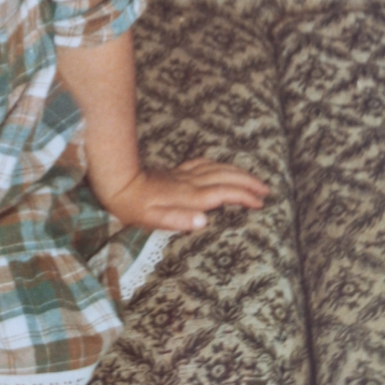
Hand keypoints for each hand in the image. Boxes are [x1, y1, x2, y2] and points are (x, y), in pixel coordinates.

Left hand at [92, 158, 269, 232]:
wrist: (116, 181)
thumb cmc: (132, 206)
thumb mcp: (152, 219)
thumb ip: (179, 220)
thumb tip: (204, 220)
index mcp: (189, 196)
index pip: (224, 194)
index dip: (244, 197)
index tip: (261, 203)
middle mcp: (190, 182)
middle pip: (226, 178)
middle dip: (249, 183)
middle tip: (267, 190)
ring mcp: (184, 175)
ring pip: (218, 168)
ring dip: (238, 172)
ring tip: (254, 179)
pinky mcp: (176, 171)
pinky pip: (204, 164)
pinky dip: (219, 165)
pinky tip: (222, 168)